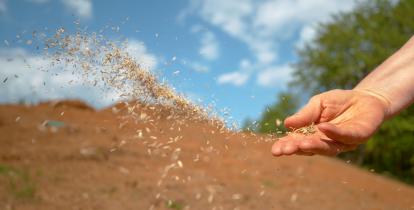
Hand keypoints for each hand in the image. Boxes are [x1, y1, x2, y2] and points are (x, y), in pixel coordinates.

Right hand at [271, 89, 389, 155]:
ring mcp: (342, 142)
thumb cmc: (339, 102)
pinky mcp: (358, 136)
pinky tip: (322, 127)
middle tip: (285, 150)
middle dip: (297, 149)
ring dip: (313, 146)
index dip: (286, 146)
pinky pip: (345, 136)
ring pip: (327, 148)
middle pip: (310, 149)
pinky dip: (333, 133)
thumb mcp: (318, 103)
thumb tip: (286, 124)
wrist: (365, 98)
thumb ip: (305, 115)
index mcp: (313, 135)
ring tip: (300, 144)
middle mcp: (326, 142)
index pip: (297, 143)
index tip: (275, 150)